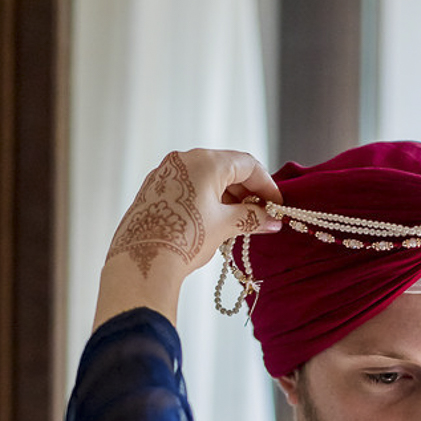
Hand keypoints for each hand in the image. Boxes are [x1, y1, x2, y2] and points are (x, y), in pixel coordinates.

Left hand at [94, 148, 281, 328]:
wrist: (143, 260)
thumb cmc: (186, 238)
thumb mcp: (225, 226)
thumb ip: (252, 218)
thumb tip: (272, 220)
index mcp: (206, 161)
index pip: (247, 165)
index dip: (267, 185)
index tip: (277, 206)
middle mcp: (184, 160)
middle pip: (227, 169)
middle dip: (247, 192)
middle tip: (260, 216)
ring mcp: (166, 173)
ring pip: (207, 179)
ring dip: (228, 198)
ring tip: (238, 223)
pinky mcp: (154, 189)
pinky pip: (189, 188)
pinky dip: (207, 201)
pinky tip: (213, 223)